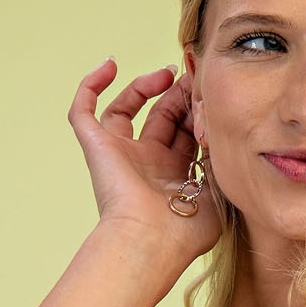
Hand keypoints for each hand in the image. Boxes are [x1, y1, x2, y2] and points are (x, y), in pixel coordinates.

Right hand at [67, 57, 221, 264]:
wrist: (150, 241)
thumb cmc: (185, 231)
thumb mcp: (219, 194)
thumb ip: (222, 162)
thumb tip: (223, 131)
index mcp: (175, 177)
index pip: (184, 132)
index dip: (196, 108)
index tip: (209, 90)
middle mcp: (147, 165)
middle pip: (160, 117)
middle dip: (178, 95)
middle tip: (193, 80)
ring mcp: (120, 156)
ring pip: (125, 110)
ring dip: (145, 87)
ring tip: (166, 75)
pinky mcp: (96, 149)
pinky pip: (82, 112)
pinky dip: (91, 86)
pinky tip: (110, 65)